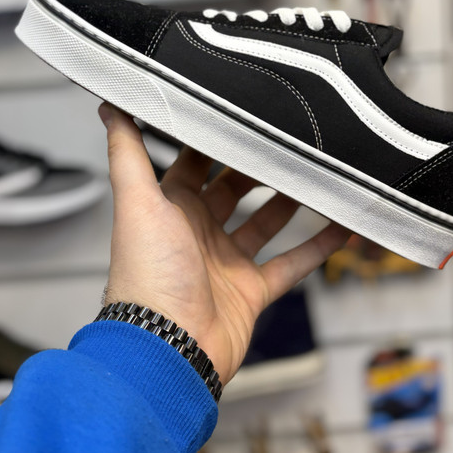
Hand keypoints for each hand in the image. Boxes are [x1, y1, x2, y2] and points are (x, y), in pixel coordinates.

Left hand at [98, 102, 349, 385]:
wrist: (166, 350)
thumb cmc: (147, 274)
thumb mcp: (137, 202)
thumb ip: (127, 152)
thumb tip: (109, 102)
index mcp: (171, 207)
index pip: (195, 161)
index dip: (215, 138)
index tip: (244, 110)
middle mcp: (199, 231)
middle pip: (235, 188)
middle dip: (258, 165)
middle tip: (288, 138)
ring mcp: (227, 262)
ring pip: (265, 223)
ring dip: (289, 200)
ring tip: (317, 172)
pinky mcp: (252, 291)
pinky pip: (291, 264)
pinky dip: (318, 247)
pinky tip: (343, 226)